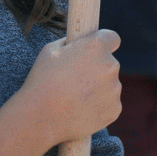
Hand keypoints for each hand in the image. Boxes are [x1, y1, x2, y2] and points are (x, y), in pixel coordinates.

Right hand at [17, 27, 121, 143]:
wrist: (42, 117)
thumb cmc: (43, 81)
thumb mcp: (51, 50)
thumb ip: (70, 43)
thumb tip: (77, 43)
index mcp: (96, 47)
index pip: (112, 38)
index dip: (103, 43)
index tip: (96, 50)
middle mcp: (110, 66)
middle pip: (109, 64)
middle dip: (96, 68)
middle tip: (76, 79)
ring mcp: (114, 90)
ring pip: (109, 85)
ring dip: (98, 88)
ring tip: (75, 97)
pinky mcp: (114, 110)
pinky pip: (109, 103)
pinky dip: (98, 105)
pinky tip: (80, 109)